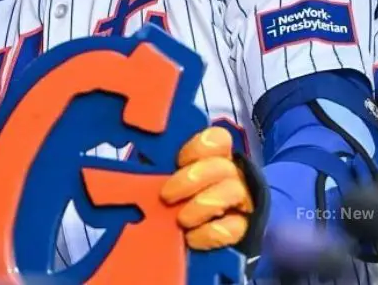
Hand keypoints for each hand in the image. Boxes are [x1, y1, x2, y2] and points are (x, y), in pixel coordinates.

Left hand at [159, 127, 254, 250]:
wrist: (198, 239)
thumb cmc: (176, 200)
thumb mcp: (166, 179)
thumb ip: (160, 168)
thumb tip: (134, 159)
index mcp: (213, 157)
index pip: (218, 139)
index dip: (199, 147)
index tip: (179, 160)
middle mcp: (231, 174)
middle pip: (222, 166)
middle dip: (192, 179)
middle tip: (167, 196)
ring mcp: (241, 200)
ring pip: (232, 191)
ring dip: (202, 205)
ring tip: (182, 219)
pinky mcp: (243, 227)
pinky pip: (235, 226)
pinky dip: (211, 233)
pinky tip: (192, 238)